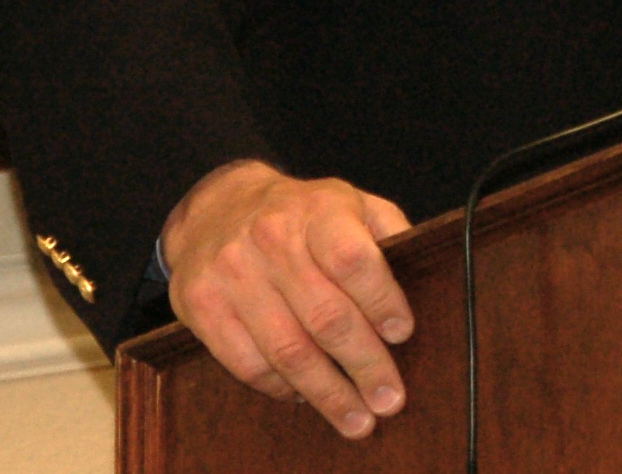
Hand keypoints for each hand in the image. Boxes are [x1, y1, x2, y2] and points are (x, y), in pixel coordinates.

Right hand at [161, 159, 415, 437]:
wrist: (218, 207)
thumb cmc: (301, 214)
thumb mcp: (350, 202)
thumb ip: (387, 231)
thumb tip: (419, 273)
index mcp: (317, 209)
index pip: (353, 259)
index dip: (381, 301)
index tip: (402, 333)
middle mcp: (271, 238)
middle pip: (325, 316)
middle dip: (364, 365)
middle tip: (389, 398)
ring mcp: (232, 273)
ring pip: (288, 350)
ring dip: (327, 393)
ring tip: (356, 418)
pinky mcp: (201, 305)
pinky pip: (249, 364)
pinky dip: (282, 388)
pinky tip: (306, 395)